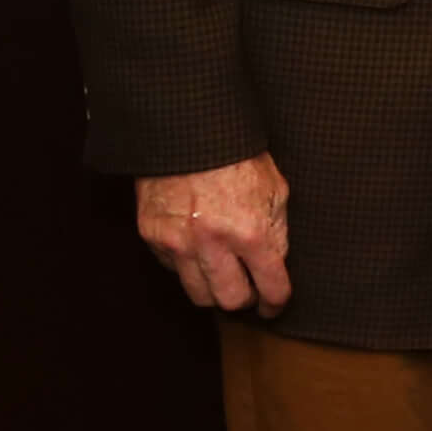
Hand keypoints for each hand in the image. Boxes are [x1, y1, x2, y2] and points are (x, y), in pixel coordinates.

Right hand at [138, 153, 292, 314]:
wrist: (188, 126)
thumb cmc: (236, 154)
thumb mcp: (275, 187)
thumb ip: (278, 231)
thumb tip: (275, 265)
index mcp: (250, 231)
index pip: (270, 287)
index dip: (276, 301)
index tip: (274, 303)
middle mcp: (212, 243)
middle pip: (230, 301)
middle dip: (243, 298)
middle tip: (247, 288)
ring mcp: (178, 241)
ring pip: (198, 294)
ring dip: (213, 288)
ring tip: (221, 273)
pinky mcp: (153, 235)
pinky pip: (173, 270)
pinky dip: (186, 266)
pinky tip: (196, 250)